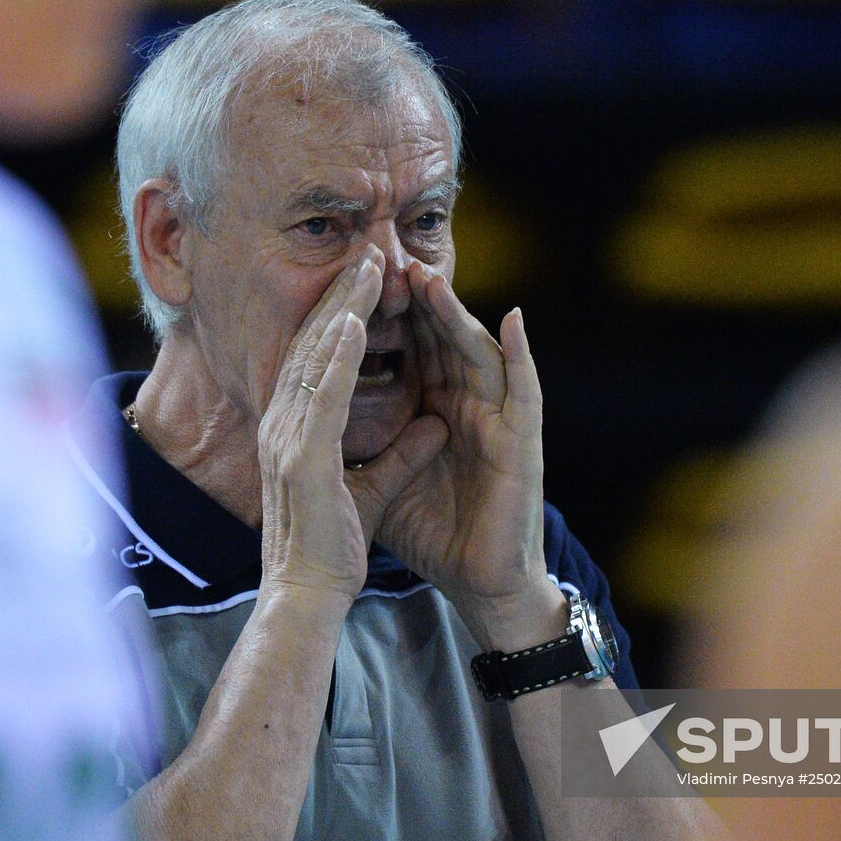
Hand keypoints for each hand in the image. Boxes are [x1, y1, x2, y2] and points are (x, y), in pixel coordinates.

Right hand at [257, 249, 443, 600]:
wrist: (306, 596)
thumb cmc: (331, 547)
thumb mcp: (376, 488)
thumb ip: (403, 454)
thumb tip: (437, 425)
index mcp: (296, 430)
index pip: (317, 360)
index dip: (340, 317)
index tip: (367, 284)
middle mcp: (283, 424)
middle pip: (311, 345)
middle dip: (339, 296)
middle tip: (365, 254)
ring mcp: (287, 438)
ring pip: (313, 358)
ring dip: (339, 308)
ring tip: (363, 268)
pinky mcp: (301, 456)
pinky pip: (321, 396)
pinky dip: (335, 356)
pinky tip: (351, 321)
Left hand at [365, 259, 557, 643]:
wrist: (479, 582)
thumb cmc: (437, 534)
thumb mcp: (385, 481)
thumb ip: (364, 445)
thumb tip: (315, 426)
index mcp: (438, 411)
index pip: (410, 351)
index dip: (382, 318)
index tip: (348, 283)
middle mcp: (469, 406)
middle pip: (440, 340)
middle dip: (414, 300)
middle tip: (382, 259)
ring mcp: (498, 420)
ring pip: (477, 352)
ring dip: (456, 313)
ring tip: (430, 277)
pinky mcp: (523, 441)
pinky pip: (525, 389)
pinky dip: (522, 354)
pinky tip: (514, 320)